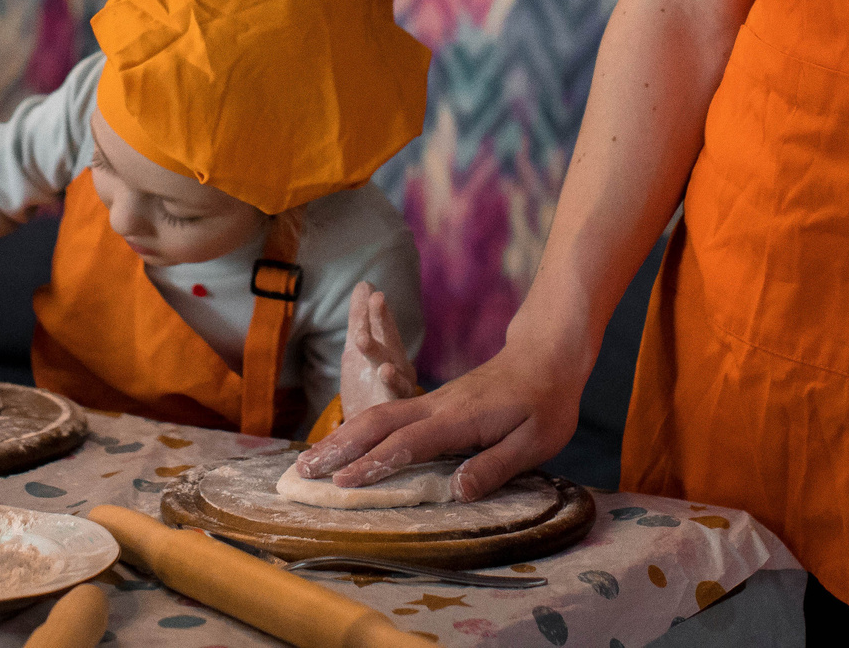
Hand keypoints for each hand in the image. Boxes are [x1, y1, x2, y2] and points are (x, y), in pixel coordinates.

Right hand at [297, 334, 584, 499]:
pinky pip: (387, 415)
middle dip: (338, 448)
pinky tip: (345, 445)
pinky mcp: (433, 402)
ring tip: (309, 460)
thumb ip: (495, 466)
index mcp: (458, 419)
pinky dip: (358, 430)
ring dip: (341, 437)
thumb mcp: (534, 442)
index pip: (407, 444)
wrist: (545, 356)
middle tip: (303, 471)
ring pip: (376, 416)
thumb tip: (457, 492)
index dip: (373, 466)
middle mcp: (436, 406)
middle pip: (376, 424)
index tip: (341, 484)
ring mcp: (431, 401)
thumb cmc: (545, 402)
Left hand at [339, 282, 417, 412]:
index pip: (382, 328)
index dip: (377, 311)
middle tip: (377, 298)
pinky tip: (386, 371)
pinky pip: (396, 396)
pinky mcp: (396, 411)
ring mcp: (399, 390)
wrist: (366, 438)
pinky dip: (392, 383)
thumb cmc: (366, 388)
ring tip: (362, 338)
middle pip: (390, 342)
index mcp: (390, 353)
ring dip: (378, 352)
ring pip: (392, 367)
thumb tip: (364, 283)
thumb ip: (360, 319)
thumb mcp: (356, 351)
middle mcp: (399, 368)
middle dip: (383, 321)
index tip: (370, 290)